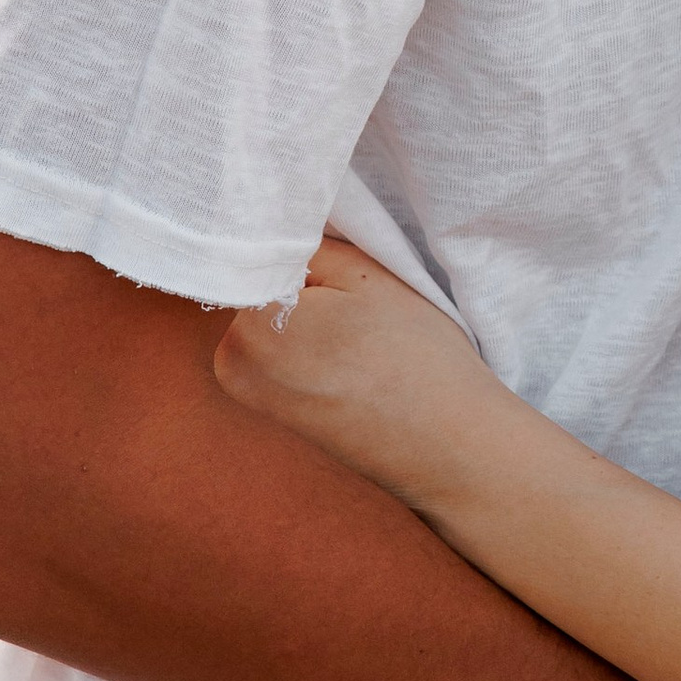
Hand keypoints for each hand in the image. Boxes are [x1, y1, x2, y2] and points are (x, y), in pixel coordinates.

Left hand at [212, 236, 498, 512]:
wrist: (449, 447)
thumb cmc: (415, 357)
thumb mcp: (366, 274)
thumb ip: (308, 245)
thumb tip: (279, 233)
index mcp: (249, 326)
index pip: (258, 256)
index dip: (304, 253)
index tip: (342, 271)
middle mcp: (231, 365)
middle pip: (261, 290)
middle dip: (303, 287)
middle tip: (361, 307)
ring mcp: (248, 397)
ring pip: (273, 322)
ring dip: (309, 319)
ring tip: (361, 339)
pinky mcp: (273, 415)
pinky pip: (283, 357)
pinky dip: (313, 350)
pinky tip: (354, 363)